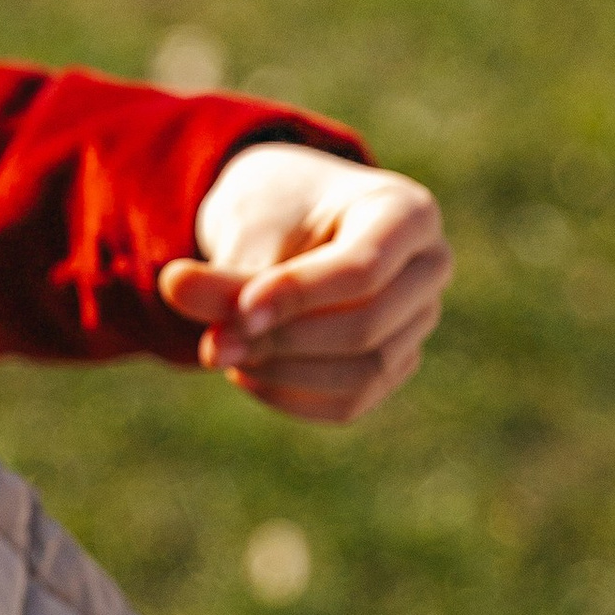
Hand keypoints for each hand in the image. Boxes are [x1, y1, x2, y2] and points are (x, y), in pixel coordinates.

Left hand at [159, 141, 450, 421]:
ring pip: (363, 371)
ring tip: (223, 351)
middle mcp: (430, 267)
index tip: (237, 311)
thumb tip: (184, 310)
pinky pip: (350, 402)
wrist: (288, 221)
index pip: (363, 270)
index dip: (298, 297)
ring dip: (283, 372)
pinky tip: (245, 372)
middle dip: (284, 339)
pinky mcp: (396, 365)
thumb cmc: (274, 213)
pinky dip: (290, 396)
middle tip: (215, 342)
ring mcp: (419, 321)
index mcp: (408, 212)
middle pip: (366, 325)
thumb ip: (223, 279)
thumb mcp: (246, 231)